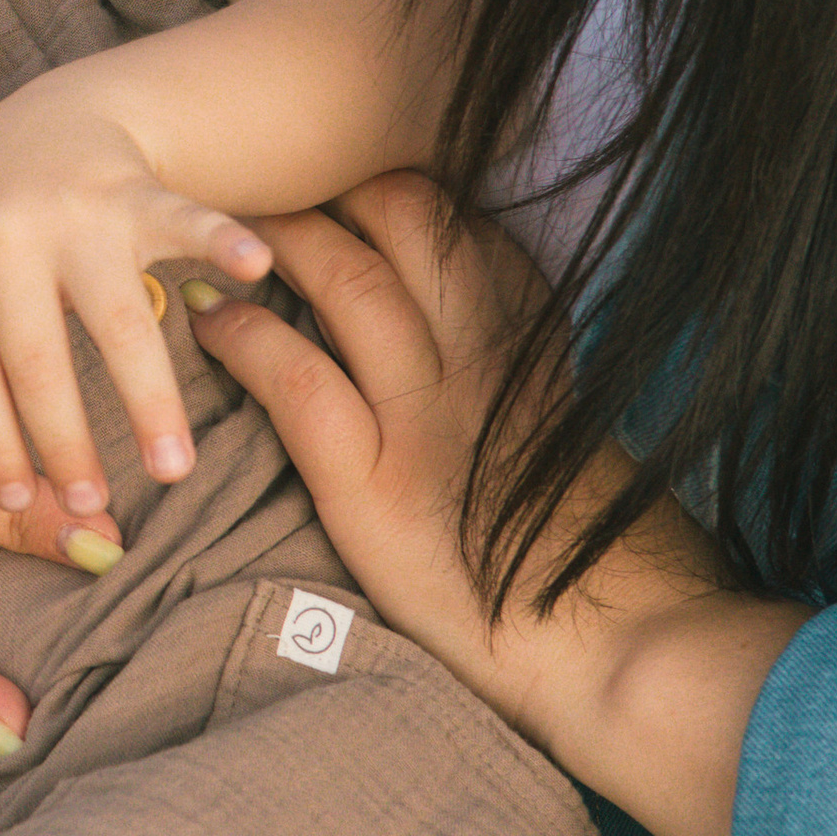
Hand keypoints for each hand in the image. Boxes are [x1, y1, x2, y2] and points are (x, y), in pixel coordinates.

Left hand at [0, 73, 271, 515]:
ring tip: (174, 468)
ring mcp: (76, 211)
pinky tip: (255, 265)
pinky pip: (185, 220)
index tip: (22, 504)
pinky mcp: (139, 190)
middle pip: (37, 356)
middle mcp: (7, 235)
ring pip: (116, 317)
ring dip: (147, 398)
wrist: (41, 118)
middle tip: (92, 503)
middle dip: (64, 438)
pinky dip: (222, 240)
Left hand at [190, 178, 802, 835]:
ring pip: (346, 278)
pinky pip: (296, 378)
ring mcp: (432, 418)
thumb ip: (535, 395)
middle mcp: (487, 362)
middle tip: (271, 180)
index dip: (403, 192)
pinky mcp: (378, 489)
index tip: (351, 182)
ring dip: (277, 240)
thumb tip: (499, 381)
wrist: (629, 655)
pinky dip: (244, 338)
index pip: (471, 231)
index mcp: (540, 350)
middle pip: (408, 221)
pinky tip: (207, 325)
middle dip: (335, 184)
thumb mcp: (583, 451)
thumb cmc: (612, 567)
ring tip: (215, 229)